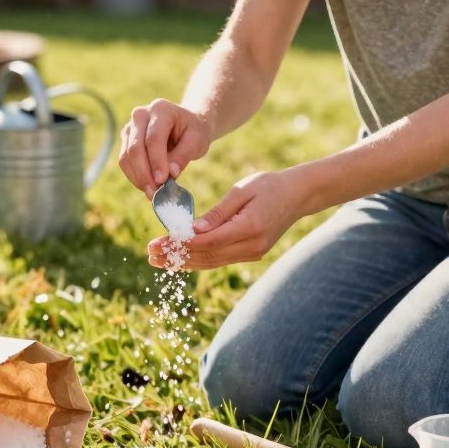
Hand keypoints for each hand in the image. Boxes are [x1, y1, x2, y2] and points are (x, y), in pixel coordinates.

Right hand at [118, 98, 211, 198]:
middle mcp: (141, 114)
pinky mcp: (126, 140)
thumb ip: (183, 156)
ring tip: (152, 193)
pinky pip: (124, 161)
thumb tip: (170, 174)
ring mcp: (130, 126)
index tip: (162, 181)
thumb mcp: (197, 141)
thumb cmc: (193, 132)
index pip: (154, 138)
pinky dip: (134, 176)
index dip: (157, 161)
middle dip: (144, 173)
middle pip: (136, 147)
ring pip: (126, 156)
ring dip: (138, 178)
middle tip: (155, 193)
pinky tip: (147, 186)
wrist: (185, 125)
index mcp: (161, 109)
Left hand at [148, 170, 307, 269]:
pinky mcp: (251, 254)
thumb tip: (193, 231)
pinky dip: (198, 259)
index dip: (180, 245)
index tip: (157, 243)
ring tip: (158, 259)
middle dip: (176, 256)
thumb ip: (218, 212)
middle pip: (207, 256)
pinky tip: (180, 258)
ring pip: (211, 262)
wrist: (299, 195)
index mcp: (250, 227)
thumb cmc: (269, 185)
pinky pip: (219, 259)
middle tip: (149, 253)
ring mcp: (252, 253)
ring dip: (183, 261)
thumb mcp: (242, 191)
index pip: (208, 242)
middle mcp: (251, 246)